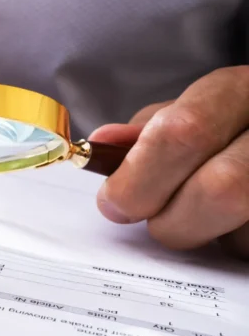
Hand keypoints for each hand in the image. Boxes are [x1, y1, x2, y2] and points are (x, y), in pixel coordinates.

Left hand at [89, 66, 248, 258]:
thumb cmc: (233, 125)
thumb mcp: (197, 111)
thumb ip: (150, 131)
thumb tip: (101, 145)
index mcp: (241, 90)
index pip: (182, 133)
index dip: (138, 177)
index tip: (114, 203)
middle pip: (220, 188)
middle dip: (173, 219)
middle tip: (159, 222)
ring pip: (244, 232)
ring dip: (212, 236)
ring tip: (211, 216)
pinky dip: (237, 244)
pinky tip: (237, 223)